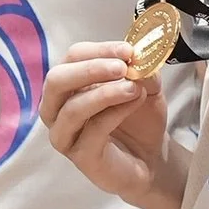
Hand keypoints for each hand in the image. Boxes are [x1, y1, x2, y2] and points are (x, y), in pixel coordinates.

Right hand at [42, 41, 180, 208]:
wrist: (152, 158)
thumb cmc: (139, 118)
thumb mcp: (147, 86)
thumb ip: (142, 70)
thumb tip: (138, 58)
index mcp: (69, 84)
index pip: (72, 57)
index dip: (98, 50)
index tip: (128, 50)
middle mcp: (57, 108)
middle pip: (56, 80)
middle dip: (90, 69)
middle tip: (122, 67)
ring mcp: (65, 135)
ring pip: (72, 109)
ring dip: (104, 93)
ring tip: (133, 88)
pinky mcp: (80, 157)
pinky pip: (92, 131)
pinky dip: (114, 113)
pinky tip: (134, 103)